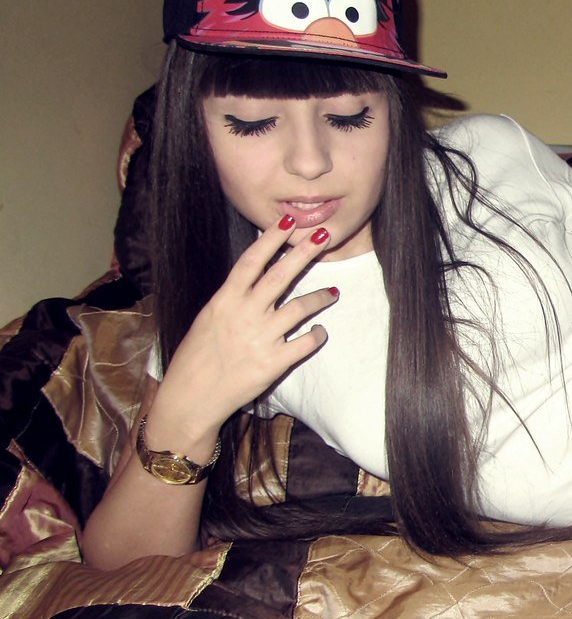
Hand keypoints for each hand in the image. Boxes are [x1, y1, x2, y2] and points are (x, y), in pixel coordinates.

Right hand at [150, 217, 338, 443]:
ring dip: (321, 297)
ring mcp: (261, 337)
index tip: (288, 221)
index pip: (251, 261)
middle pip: (280, 276)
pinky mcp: (274, 362)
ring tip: (333, 292)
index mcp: (224, 300)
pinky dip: (317, 335)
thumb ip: (231, 300)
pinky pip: (306, 343)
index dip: (272, 239)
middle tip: (324, 235)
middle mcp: (244, 314)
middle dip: (304, 252)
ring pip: (301, 307)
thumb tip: (252, 281)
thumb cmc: (196, 357)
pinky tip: (321, 331)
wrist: (191, 397)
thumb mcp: (207, 319)